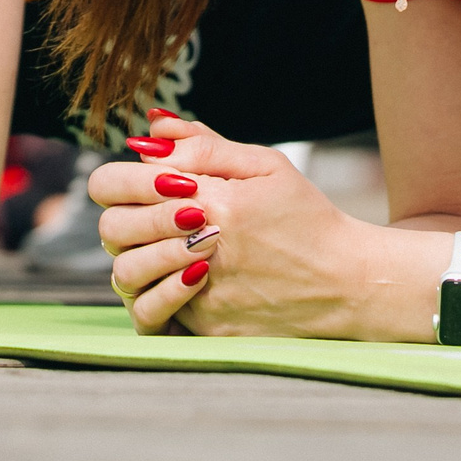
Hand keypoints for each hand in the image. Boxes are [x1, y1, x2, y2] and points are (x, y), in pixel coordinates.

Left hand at [94, 116, 369, 337]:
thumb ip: (203, 144)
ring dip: (138, 255)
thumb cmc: (307, 217)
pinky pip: (152, 311)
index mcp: (213, 200)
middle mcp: (202, 249)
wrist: (349, 283)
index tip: (150, 181)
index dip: (122, 179)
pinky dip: (160, 290)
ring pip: (124, 274)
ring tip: (172, 245)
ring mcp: (202, 296)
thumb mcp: (266, 167)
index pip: (116, 183)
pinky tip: (185, 276)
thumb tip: (148, 130)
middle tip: (159, 214)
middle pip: (112, 229)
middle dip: (125, 215)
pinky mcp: (208, 329)